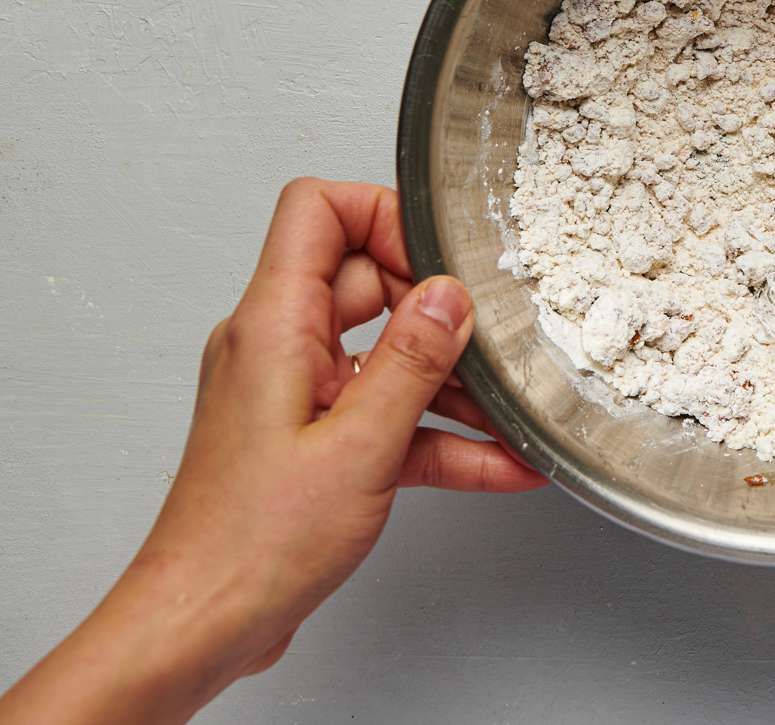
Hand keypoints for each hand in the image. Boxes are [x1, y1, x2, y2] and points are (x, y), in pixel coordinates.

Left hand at [0, 179, 543, 724]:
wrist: (202, 625)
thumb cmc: (251, 544)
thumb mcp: (358, 446)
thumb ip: (412, 362)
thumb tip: (450, 296)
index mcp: (274, 324)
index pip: (319, 211)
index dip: (385, 216)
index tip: (442, 260)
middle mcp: (280, 345)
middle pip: (368, 281)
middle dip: (439, 311)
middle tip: (491, 340)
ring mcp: (298, 392)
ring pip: (386, 354)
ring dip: (451, 383)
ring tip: (510, 409)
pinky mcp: (314, 438)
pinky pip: (387, 414)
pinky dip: (439, 434)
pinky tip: (497, 461)